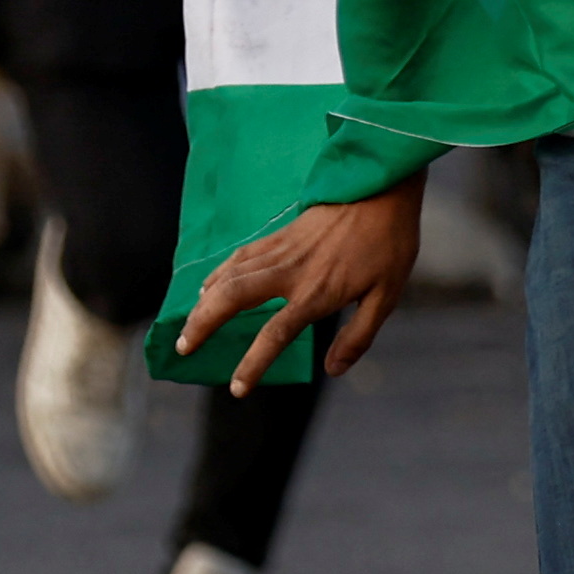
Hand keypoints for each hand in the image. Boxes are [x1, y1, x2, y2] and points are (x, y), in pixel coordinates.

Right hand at [174, 185, 423, 386]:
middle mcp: (290, 273)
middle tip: (184, 348)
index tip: (237, 388)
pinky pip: (240, 257)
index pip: (274, 335)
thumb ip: (358, 336)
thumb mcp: (386, 296)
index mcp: (316, 293)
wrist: (380, 185)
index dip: (252, 364)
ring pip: (230, 277)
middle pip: (233, 299)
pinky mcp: (279, 235)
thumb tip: (332, 370)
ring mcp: (281, 251)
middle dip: (204, 325)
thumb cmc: (388, 243)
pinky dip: (219, 274)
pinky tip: (208, 287)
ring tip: (188, 325)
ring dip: (204, 302)